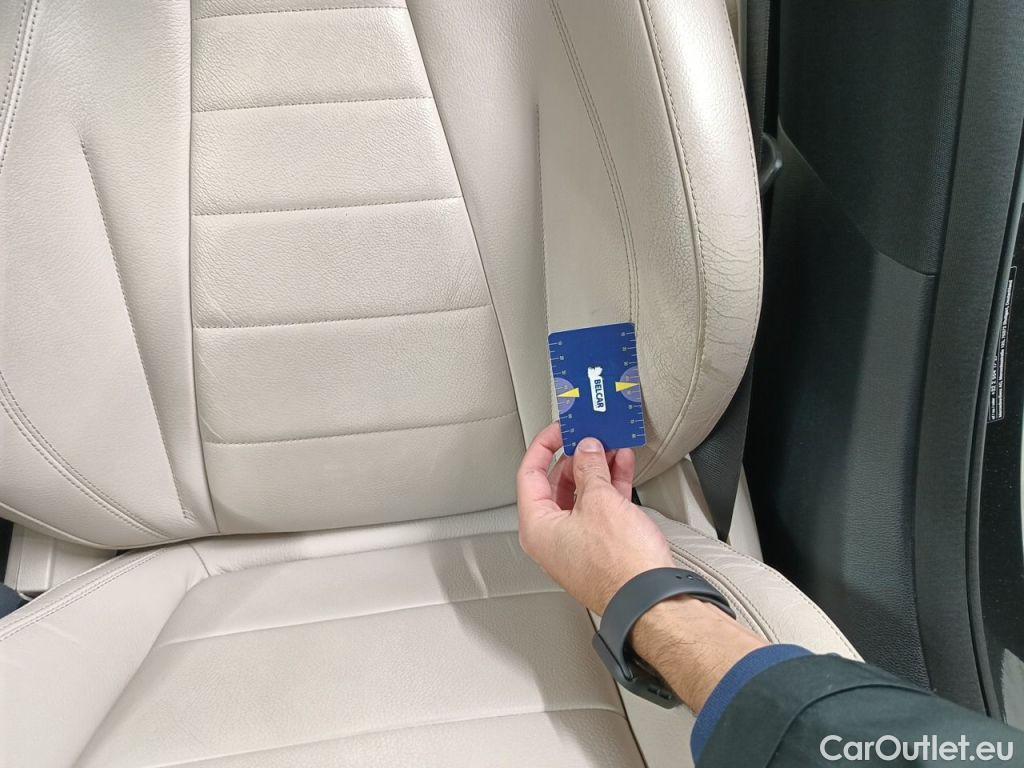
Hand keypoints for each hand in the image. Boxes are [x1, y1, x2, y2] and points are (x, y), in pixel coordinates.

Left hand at [516, 422, 673, 614]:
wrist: (650, 598)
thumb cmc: (619, 564)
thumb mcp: (600, 501)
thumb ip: (589, 468)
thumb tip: (585, 449)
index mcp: (537, 527)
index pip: (529, 474)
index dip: (545, 446)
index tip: (560, 429)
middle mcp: (551, 538)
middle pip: (555, 484)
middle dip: (576, 457)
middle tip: (590, 436)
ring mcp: (575, 543)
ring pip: (581, 495)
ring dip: (596, 468)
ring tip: (611, 445)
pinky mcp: (599, 547)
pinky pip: (598, 509)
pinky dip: (608, 486)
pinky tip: (622, 466)